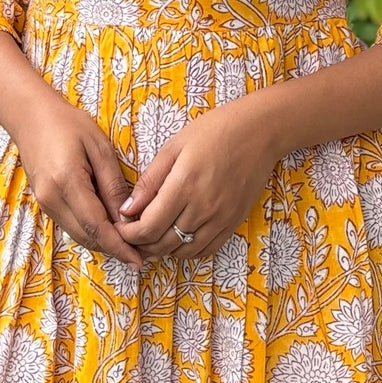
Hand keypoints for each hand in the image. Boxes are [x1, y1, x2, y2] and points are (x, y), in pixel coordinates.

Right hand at [11, 85, 143, 269]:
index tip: (138, 260)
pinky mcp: (44, 202)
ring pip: (78, 234)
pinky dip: (90, 231)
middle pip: (87, 236)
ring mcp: (44, 203)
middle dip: (113, 249)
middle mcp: (52, 199)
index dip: (118, 246)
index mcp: (67, 182)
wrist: (31, 116)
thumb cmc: (69, 124)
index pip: (96, 225)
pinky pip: (70, 224)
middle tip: (141, 255)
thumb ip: (113, 185)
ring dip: (102, 242)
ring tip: (129, 244)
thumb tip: (127, 218)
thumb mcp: (99, 148)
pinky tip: (108, 228)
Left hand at [116, 100, 282, 260]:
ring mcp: (221, 219)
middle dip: (141, 244)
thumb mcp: (174, 146)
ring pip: (184, 251)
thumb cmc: (215, 131)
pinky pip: (206, 250)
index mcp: (184, 186)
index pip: (148, 228)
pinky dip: (188, 250)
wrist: (260, 132)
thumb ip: (150, 181)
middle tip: (132, 232)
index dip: (128, 234)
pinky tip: (179, 237)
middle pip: (163, 244)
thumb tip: (127, 209)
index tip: (120, 227)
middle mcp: (203, 208)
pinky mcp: (233, 222)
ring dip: (163, 249)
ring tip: (153, 235)